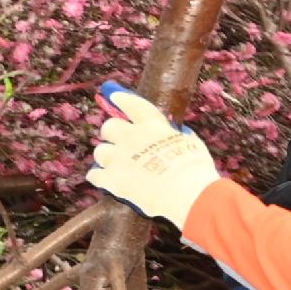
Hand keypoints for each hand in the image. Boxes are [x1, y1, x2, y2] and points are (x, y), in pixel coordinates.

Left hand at [88, 86, 219, 227]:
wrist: (187, 194)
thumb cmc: (196, 170)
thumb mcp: (192, 145)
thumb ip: (180, 138)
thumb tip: (181, 134)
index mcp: (152, 126)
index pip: (132, 104)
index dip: (122, 99)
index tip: (113, 95)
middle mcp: (131, 138)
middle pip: (108, 127)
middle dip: (112, 133)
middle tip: (119, 142)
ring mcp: (118, 158)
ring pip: (99, 151)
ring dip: (106, 157)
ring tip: (114, 165)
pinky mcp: (111, 180)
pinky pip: (94, 175)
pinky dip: (98, 177)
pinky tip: (103, 180)